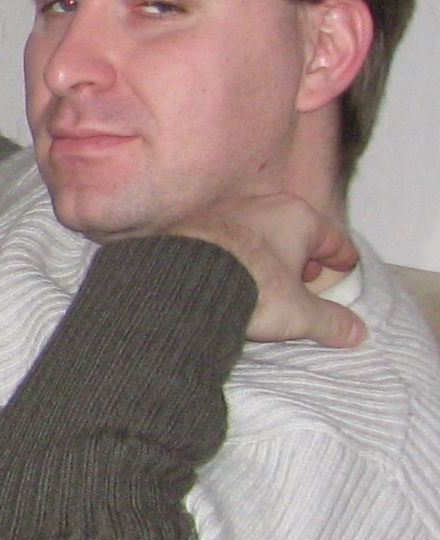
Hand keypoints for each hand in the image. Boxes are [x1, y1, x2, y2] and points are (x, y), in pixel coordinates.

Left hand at [166, 193, 365, 347]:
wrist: (181, 284)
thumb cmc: (251, 289)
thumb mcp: (300, 313)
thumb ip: (331, 321)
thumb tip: (357, 333)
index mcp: (297, 216)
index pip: (332, 239)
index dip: (342, 259)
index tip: (345, 268)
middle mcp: (263, 206)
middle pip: (296, 234)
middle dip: (304, 260)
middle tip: (307, 285)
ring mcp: (226, 213)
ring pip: (260, 237)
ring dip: (269, 260)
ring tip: (270, 287)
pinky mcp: (196, 227)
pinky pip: (229, 244)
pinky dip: (239, 260)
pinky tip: (235, 281)